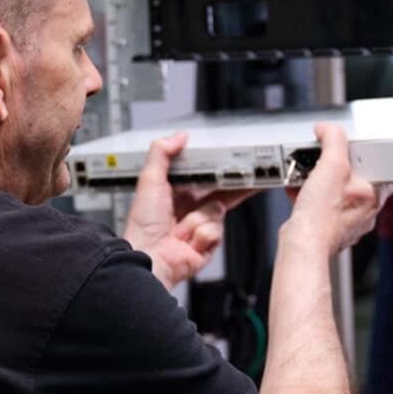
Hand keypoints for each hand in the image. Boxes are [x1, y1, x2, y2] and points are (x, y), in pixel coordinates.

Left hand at [122, 131, 252, 290]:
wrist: (148, 257)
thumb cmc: (143, 224)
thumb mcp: (149, 180)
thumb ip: (161, 153)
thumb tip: (178, 136)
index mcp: (180, 192)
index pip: (207, 176)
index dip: (221, 168)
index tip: (236, 161)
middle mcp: (192, 209)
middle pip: (222, 193)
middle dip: (234, 186)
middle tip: (249, 177)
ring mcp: (201, 228)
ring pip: (217, 211)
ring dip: (198, 220)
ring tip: (180, 230)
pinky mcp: (208, 244)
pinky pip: (216, 231)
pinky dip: (200, 236)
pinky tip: (187, 242)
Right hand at [284, 123, 392, 255]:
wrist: (301, 244)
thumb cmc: (322, 215)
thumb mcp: (331, 164)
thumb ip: (333, 140)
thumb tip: (328, 129)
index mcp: (374, 196)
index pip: (384, 170)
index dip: (370, 157)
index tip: (356, 150)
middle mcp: (364, 212)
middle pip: (356, 180)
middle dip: (338, 168)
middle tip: (325, 161)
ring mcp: (346, 223)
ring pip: (337, 194)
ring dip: (321, 182)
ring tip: (307, 175)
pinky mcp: (328, 228)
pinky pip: (322, 206)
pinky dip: (311, 197)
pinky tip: (299, 190)